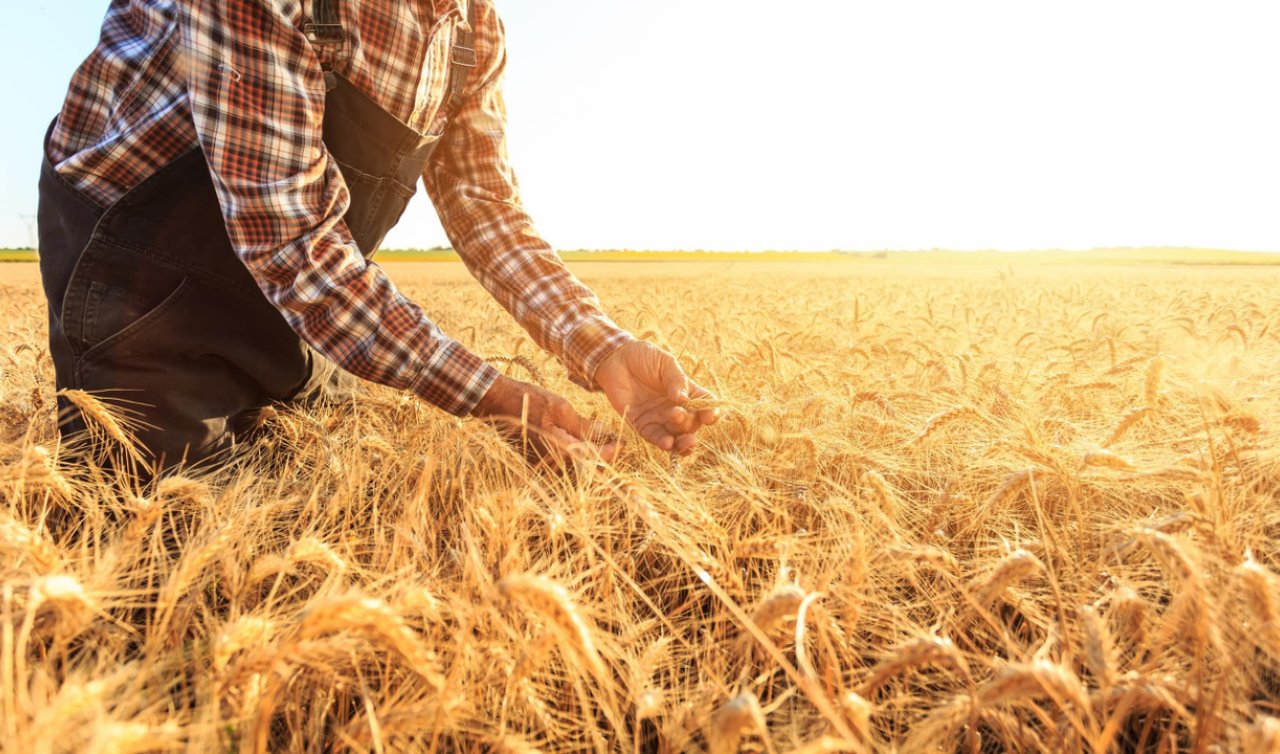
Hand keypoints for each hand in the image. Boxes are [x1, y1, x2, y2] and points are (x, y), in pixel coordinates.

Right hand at [472, 374, 619, 466]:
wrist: (494, 403)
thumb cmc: (527, 400)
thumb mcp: (560, 408)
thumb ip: (583, 425)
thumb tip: (605, 433)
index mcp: (559, 451)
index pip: (594, 459)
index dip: (611, 452)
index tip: (622, 441)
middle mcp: (551, 464)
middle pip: (585, 466)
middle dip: (602, 454)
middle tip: (614, 439)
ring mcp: (543, 465)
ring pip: (574, 464)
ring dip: (589, 453)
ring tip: (600, 437)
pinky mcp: (537, 461)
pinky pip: (561, 461)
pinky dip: (574, 452)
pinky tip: (581, 439)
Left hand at [594, 341, 718, 455]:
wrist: (616, 358)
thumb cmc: (644, 357)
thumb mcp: (665, 363)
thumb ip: (676, 380)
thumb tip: (683, 400)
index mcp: (687, 392)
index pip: (705, 406)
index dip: (711, 413)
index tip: (709, 416)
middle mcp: (676, 408)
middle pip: (692, 424)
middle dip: (690, 424)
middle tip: (678, 414)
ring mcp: (659, 418)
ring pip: (676, 437)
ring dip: (682, 442)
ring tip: (684, 441)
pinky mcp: (641, 424)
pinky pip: (654, 437)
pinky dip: (662, 442)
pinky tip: (667, 443)